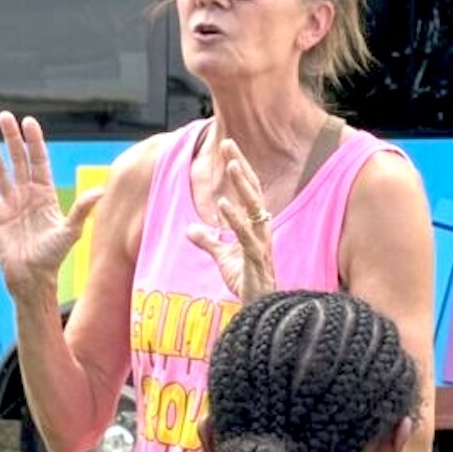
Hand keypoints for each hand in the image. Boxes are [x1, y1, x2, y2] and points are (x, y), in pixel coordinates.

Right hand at [0, 111, 102, 299]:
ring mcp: (10, 204)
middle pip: (18, 160)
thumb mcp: (69, 232)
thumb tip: (100, 191)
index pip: (39, 161)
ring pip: (0, 172)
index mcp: (46, 194)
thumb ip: (81, 210)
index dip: (34, 141)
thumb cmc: (53, 257)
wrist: (31, 279)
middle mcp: (27, 195)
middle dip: (11, 138)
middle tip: (4, 116)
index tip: (29, 122)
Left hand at [185, 138, 276, 302]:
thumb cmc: (247, 281)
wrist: (260, 307)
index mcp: (256, 225)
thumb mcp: (223, 259)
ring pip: (255, 208)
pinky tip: (223, 204)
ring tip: (231, 165)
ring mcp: (261, 242)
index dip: (240, 168)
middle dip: (241, 166)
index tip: (228, 147)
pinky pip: (246, 235)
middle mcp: (262, 229)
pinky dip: (235, 219)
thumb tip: (190, 230)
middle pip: (254, 191)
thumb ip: (208, 242)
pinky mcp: (257, 258)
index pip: (249, 190)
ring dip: (242, 186)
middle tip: (229, 144)